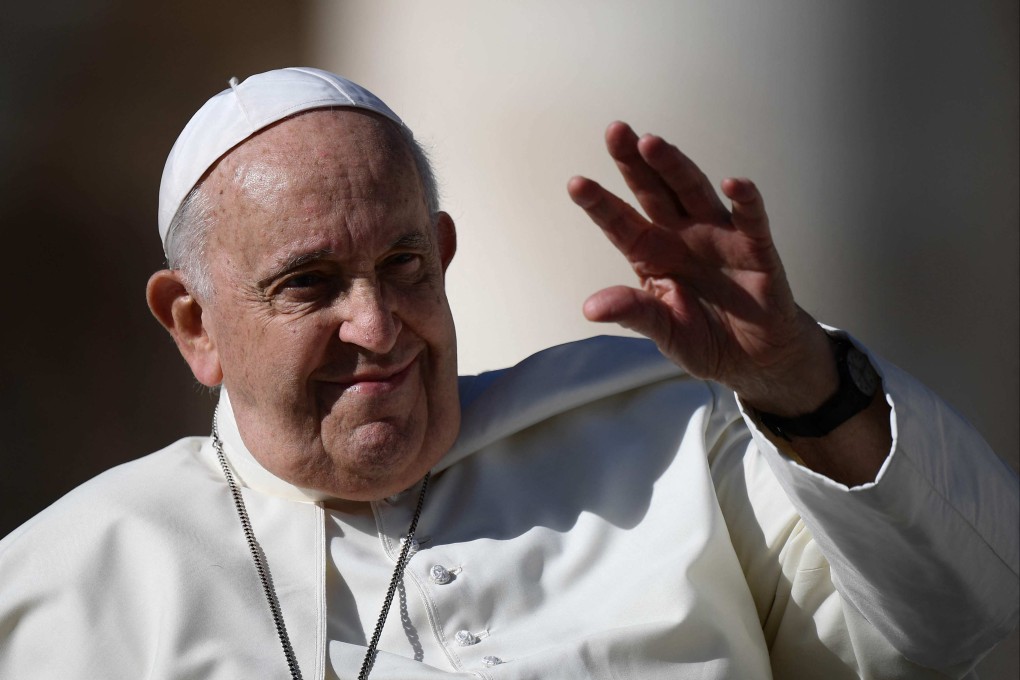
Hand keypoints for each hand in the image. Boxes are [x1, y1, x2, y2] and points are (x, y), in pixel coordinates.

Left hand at [567, 122, 834, 414]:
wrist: (752, 359)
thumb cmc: (704, 337)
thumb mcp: (662, 329)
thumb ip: (632, 312)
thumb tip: (591, 309)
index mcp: (652, 253)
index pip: (621, 222)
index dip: (600, 203)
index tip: (576, 184)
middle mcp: (682, 235)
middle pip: (654, 191)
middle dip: (634, 162)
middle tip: (615, 132)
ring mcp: (719, 237)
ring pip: (694, 192)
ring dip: (675, 167)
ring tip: (652, 144)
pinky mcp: (756, 250)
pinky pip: (751, 220)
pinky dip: (746, 200)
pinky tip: (735, 182)